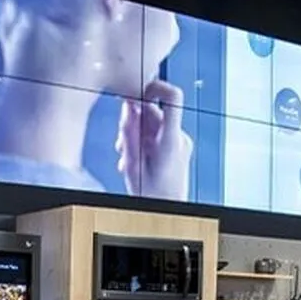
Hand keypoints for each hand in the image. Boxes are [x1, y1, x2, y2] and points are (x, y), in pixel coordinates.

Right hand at [116, 79, 192, 201]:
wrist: (169, 212)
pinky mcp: (176, 148)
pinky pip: (156, 135)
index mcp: (170, 140)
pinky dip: (142, 141)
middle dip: (133, 120)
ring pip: (152, 124)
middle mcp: (178, 138)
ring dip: (135, 134)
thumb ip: (129, 134)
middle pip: (154, 112)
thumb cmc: (154, 195)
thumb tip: (127, 108)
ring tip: (126, 157)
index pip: (173, 97)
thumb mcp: (133, 165)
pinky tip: (134, 159)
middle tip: (121, 142)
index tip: (137, 89)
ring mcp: (179, 142)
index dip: (155, 86)